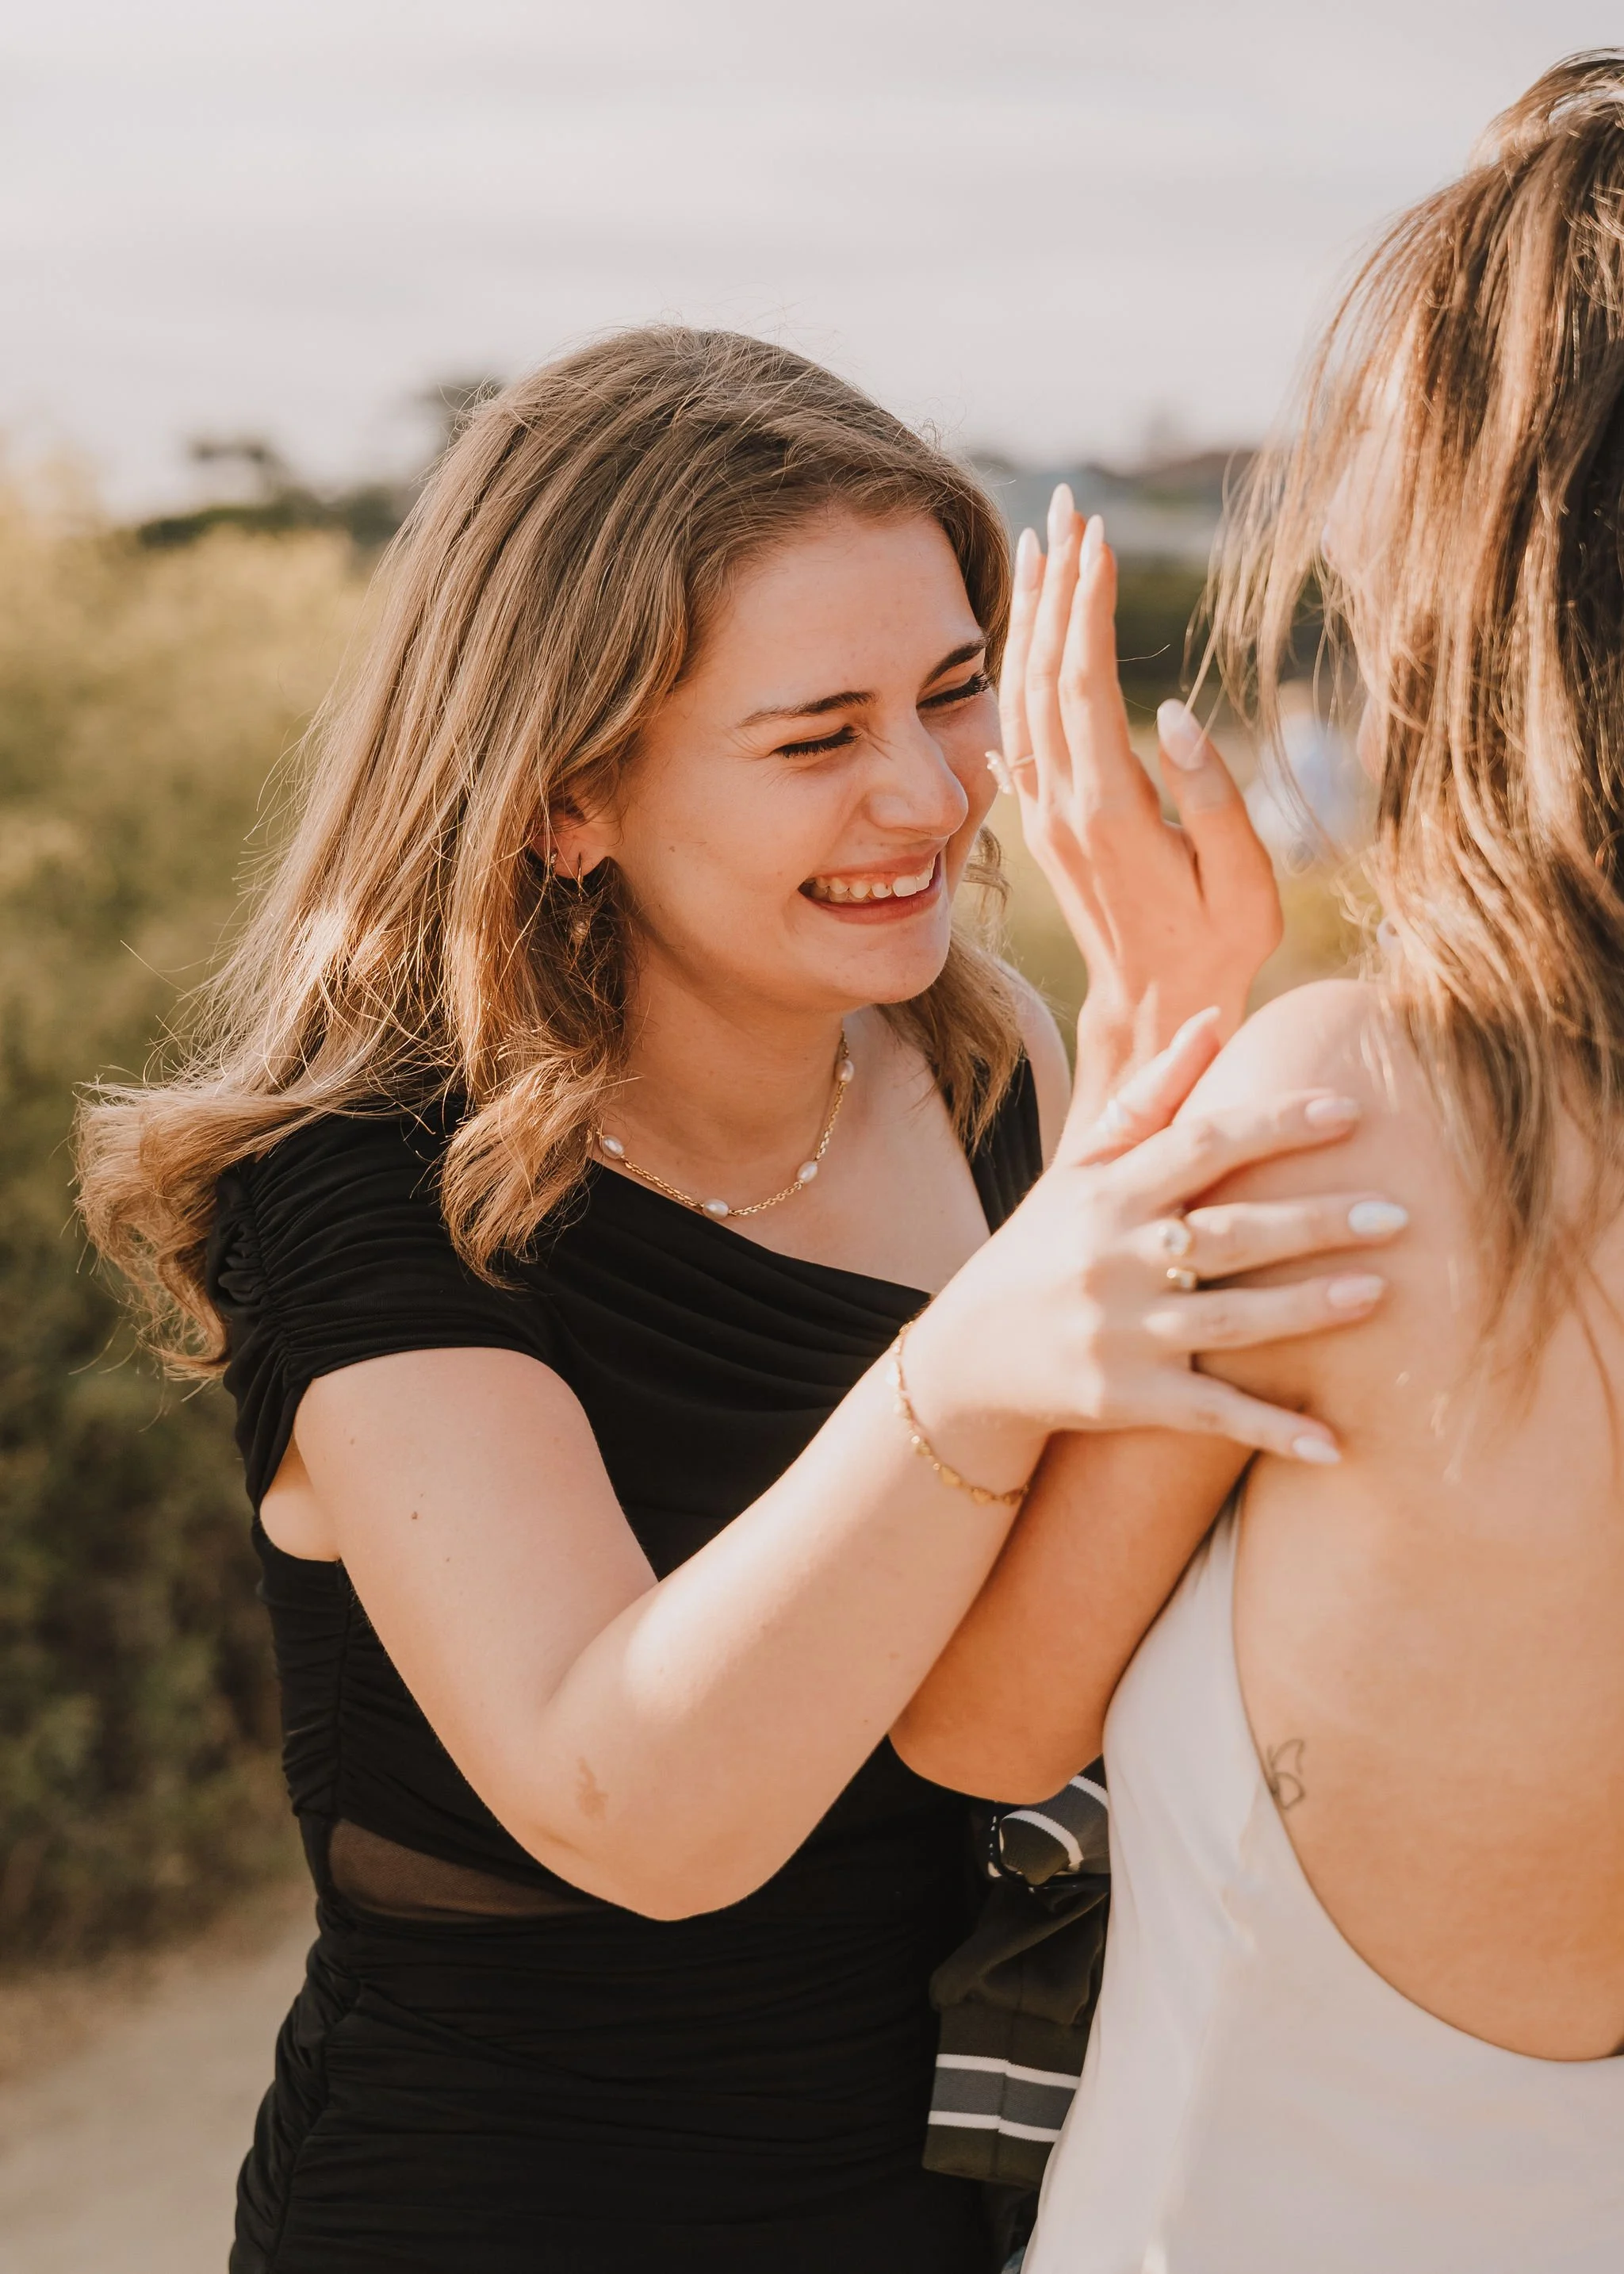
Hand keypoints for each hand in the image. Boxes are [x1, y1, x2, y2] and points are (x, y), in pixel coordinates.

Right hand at [905, 1012, 1403, 1465]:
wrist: (967, 1360)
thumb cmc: (1040, 1249)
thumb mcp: (1078, 1170)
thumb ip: (1148, 1099)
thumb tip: (1212, 1020)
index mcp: (1108, 1195)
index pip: (1200, 1146)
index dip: (1274, 1123)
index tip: (1348, 1109)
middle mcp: (1113, 1261)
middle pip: (1230, 1234)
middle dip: (1315, 1222)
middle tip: (1399, 1213)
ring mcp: (1121, 1335)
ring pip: (1231, 1322)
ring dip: (1308, 1310)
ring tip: (1381, 1292)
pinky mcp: (1127, 1400)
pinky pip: (1212, 1414)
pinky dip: (1272, 1430)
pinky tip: (1336, 1445)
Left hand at [996, 486, 1281, 1117]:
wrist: (1152, 1006)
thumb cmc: (1216, 946)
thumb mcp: (1243, 885)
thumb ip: (1213, 799)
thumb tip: (1176, 714)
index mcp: (1110, 807)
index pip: (1084, 683)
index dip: (1087, 605)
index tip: (1096, 536)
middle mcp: (1064, 801)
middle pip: (1044, 672)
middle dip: (1056, 584)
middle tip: (1068, 507)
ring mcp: (1047, 810)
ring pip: (1024, 693)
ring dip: (1034, 615)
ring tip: (1045, 543)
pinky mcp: (1047, 817)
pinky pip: (1021, 725)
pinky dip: (1025, 665)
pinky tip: (1032, 629)